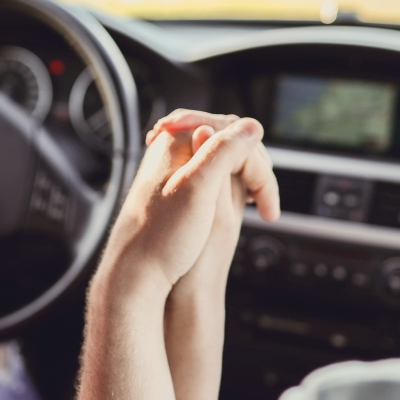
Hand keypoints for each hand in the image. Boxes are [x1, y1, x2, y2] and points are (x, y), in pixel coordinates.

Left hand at [96, 116, 270, 298]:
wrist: (134, 274)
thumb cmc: (161, 237)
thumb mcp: (199, 189)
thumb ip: (224, 151)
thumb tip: (250, 125)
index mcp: (174, 139)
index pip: (233, 134)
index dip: (256, 165)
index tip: (264, 202)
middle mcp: (172, 149)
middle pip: (230, 145)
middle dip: (253, 171)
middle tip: (265, 205)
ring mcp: (174, 168)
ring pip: (224, 162)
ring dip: (245, 179)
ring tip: (255, 204)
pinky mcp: (176, 187)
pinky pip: (213, 176)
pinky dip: (231, 187)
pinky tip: (238, 203)